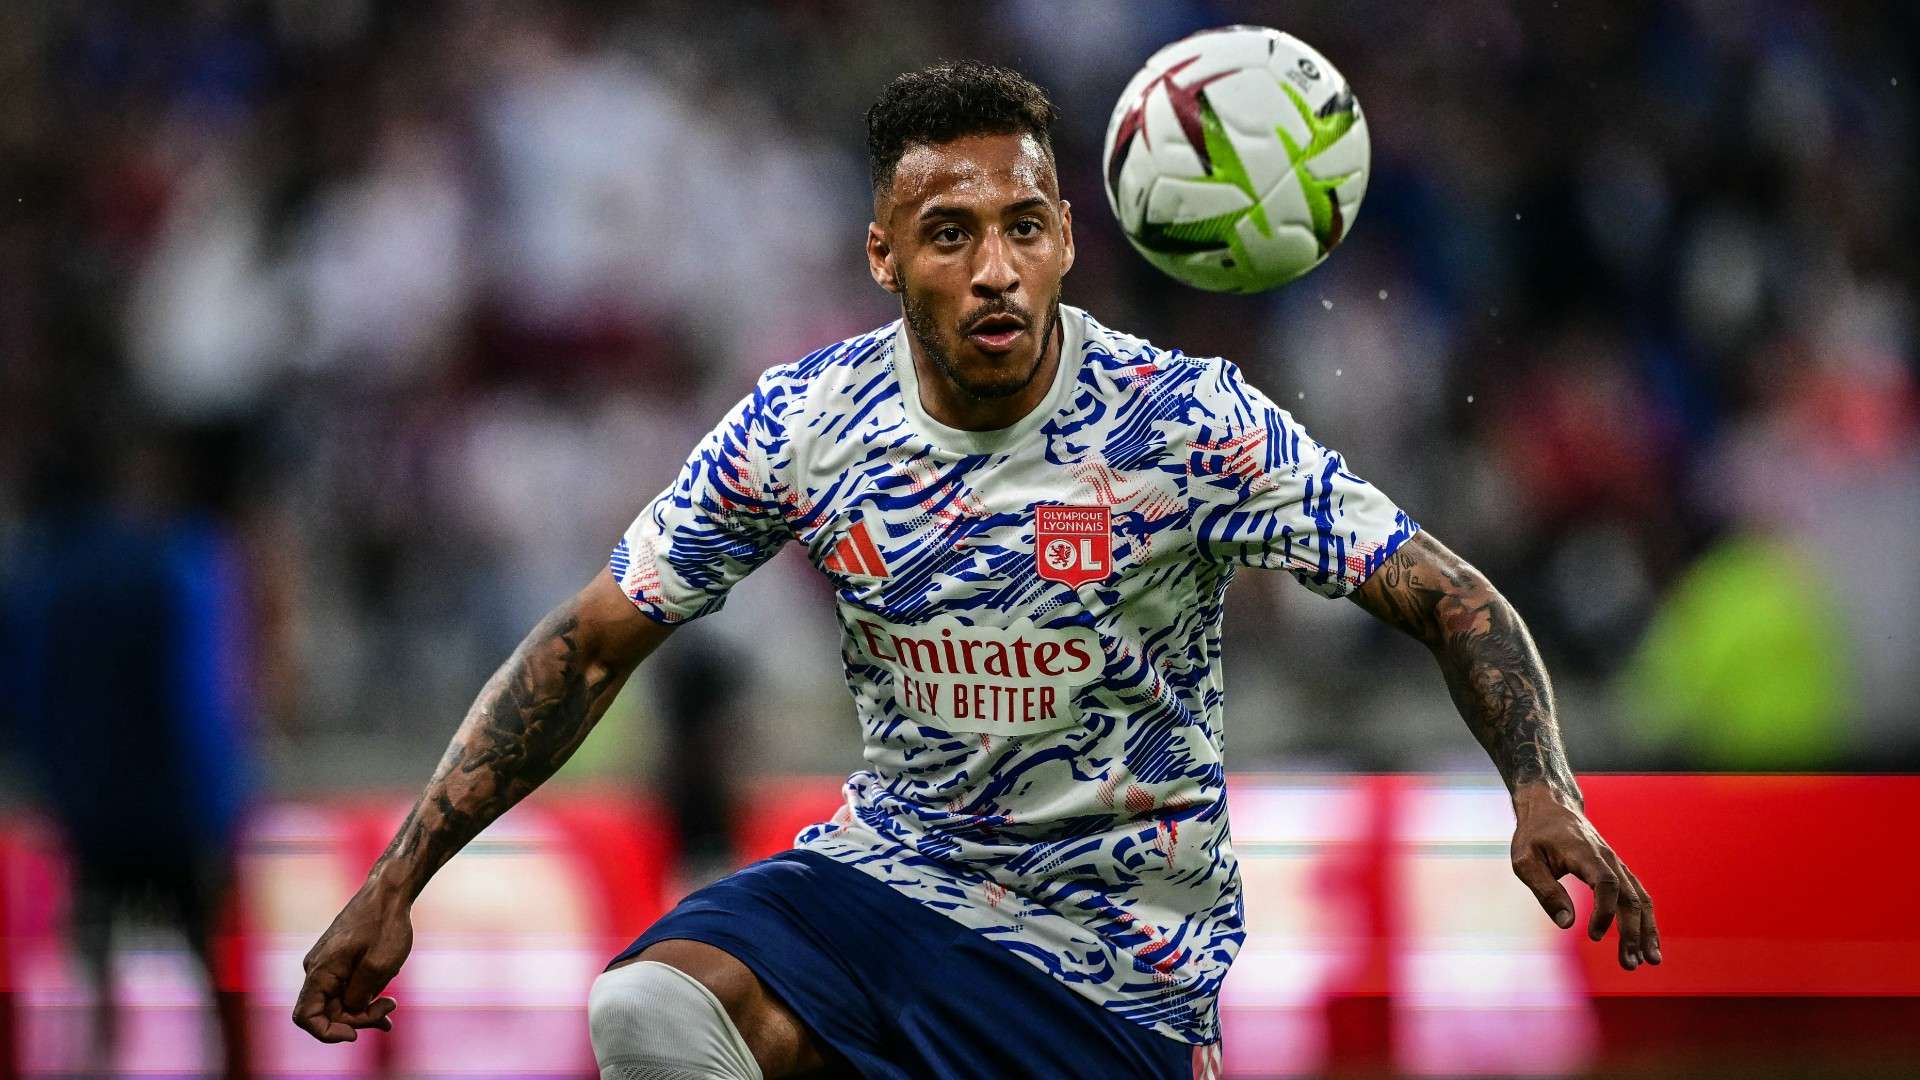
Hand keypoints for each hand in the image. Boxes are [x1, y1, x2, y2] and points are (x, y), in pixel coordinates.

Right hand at [293, 883, 412, 1040]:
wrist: (388, 892)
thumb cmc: (385, 925)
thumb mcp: (378, 967)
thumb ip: (359, 996)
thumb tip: (350, 1010)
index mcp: (320, 971)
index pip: (306, 1016)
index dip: (327, 1033)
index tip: (356, 1034)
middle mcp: (316, 969)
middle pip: (328, 1011)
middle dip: (358, 1018)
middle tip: (390, 1008)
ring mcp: (327, 965)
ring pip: (340, 1001)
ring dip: (364, 1009)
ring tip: (392, 1005)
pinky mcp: (339, 961)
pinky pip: (346, 987)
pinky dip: (364, 996)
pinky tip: (385, 999)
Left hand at [1510, 783, 1660, 969]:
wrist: (1551, 806)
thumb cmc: (1534, 835)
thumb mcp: (1525, 860)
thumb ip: (1545, 891)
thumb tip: (1567, 924)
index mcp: (1585, 853)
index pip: (1607, 884)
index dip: (1605, 912)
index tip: (1594, 936)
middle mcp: (1608, 858)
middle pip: (1630, 897)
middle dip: (1633, 932)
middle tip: (1629, 964)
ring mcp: (1617, 864)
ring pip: (1640, 899)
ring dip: (1646, 931)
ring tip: (1649, 961)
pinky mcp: (1618, 871)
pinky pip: (1638, 896)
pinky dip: (1645, 920)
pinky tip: (1647, 944)